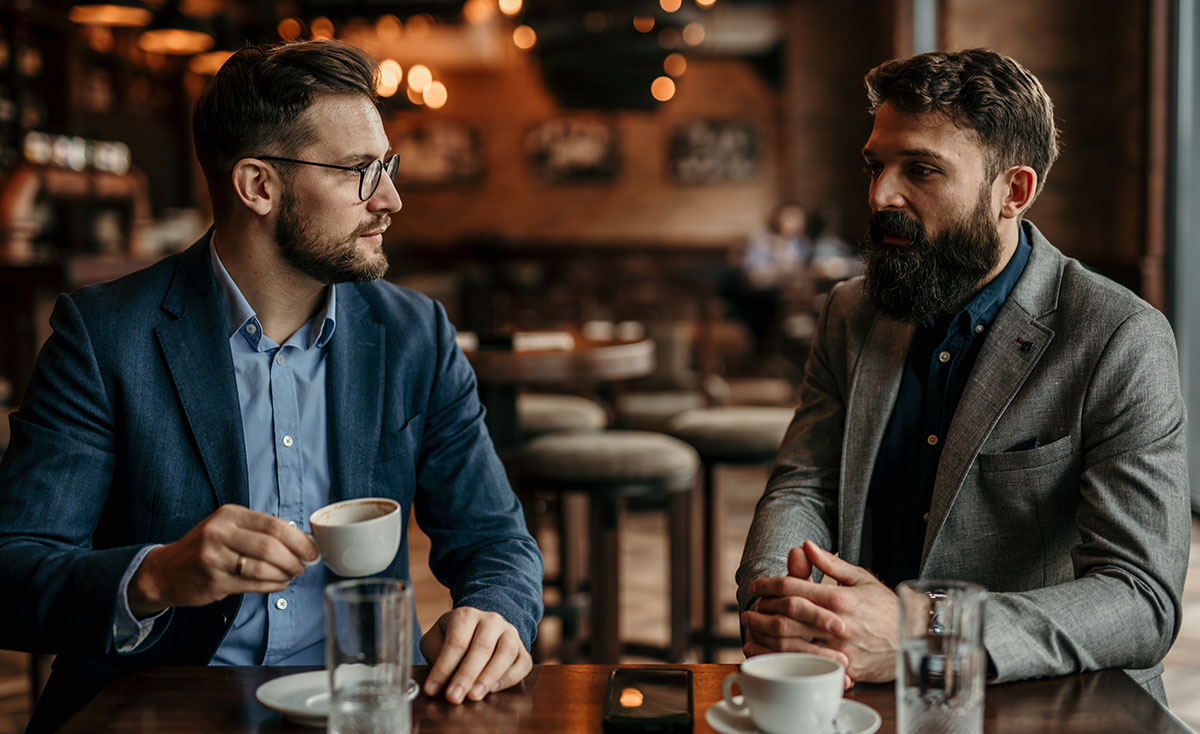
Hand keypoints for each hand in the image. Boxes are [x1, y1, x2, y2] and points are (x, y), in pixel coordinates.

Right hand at [129, 504, 316, 617]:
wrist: (166, 571)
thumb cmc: (206, 547)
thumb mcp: (228, 527)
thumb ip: (260, 531)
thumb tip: (301, 541)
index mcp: (229, 515)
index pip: (273, 525)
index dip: (298, 539)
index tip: (312, 550)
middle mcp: (219, 533)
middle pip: (270, 547)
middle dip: (294, 559)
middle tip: (304, 565)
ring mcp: (214, 558)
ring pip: (262, 568)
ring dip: (284, 574)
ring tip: (292, 575)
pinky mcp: (213, 581)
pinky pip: (252, 585)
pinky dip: (272, 586)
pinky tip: (278, 584)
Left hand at [419, 607, 531, 703]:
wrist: (483, 627)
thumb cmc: (456, 637)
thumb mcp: (437, 637)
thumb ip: (433, 652)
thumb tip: (435, 679)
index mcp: (467, 615)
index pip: (456, 642)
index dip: (443, 668)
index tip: (431, 689)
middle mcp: (491, 621)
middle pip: (481, 647)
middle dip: (466, 676)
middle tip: (453, 697)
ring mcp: (510, 633)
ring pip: (505, 653)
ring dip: (489, 677)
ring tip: (474, 696)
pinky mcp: (523, 649)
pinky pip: (522, 664)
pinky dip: (509, 678)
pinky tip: (493, 690)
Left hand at [743, 541, 897, 682]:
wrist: (911, 640)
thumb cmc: (885, 607)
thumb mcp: (861, 578)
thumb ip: (830, 563)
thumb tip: (805, 545)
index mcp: (841, 597)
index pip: (794, 587)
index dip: (769, 585)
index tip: (755, 586)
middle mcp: (838, 623)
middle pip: (787, 614)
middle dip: (762, 610)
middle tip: (748, 609)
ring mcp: (840, 649)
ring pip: (792, 642)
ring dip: (765, 636)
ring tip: (751, 630)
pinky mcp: (843, 670)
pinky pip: (806, 665)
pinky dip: (783, 660)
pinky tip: (768, 655)